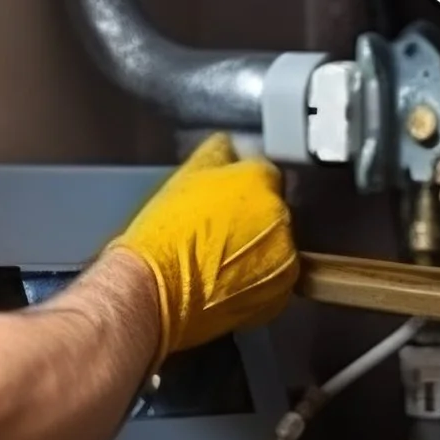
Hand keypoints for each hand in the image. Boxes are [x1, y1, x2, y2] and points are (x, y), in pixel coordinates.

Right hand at [105, 133, 297, 365]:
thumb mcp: (185, 177)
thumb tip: (231, 145)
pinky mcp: (280, 294)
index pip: (264, 170)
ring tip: (221, 259)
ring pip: (278, 245)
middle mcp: (279, 216)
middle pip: (275, 209)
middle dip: (253, 217)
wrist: (154, 290)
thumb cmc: (163, 237)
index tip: (229, 196)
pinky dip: (259, 280)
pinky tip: (227, 281)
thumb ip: (218, 153)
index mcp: (258, 181)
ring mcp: (285, 258)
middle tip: (220, 229)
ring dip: (259, 249)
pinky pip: (276, 279)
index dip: (244, 184)